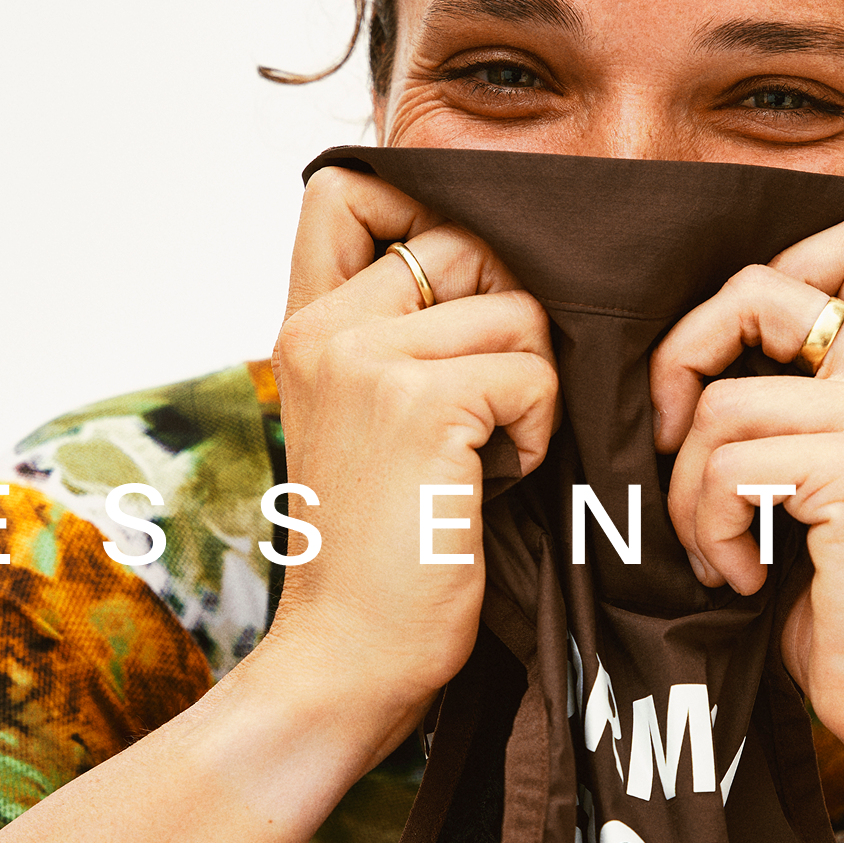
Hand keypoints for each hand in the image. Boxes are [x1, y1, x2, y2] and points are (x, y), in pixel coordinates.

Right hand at [266, 165, 557, 736]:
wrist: (350, 655)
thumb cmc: (383, 548)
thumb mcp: (369, 420)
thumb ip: (401, 334)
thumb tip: (503, 262)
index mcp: (305, 325)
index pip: (348, 187)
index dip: (419, 206)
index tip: (457, 292)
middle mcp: (324, 327)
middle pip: (466, 244)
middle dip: (507, 322)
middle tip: (486, 410)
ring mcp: (366, 360)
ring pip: (516, 310)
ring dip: (529, 388)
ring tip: (485, 458)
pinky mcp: (420, 404)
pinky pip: (533, 373)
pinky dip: (538, 431)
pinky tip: (495, 484)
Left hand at [650, 213, 843, 805]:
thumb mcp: (811, 485)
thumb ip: (781, 408)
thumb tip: (679, 364)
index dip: (750, 288)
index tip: (713, 378)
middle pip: (755, 289)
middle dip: (681, 362)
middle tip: (672, 449)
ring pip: (720, 404)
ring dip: (689, 492)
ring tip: (724, 552)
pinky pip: (727, 467)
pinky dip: (711, 530)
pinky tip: (747, 575)